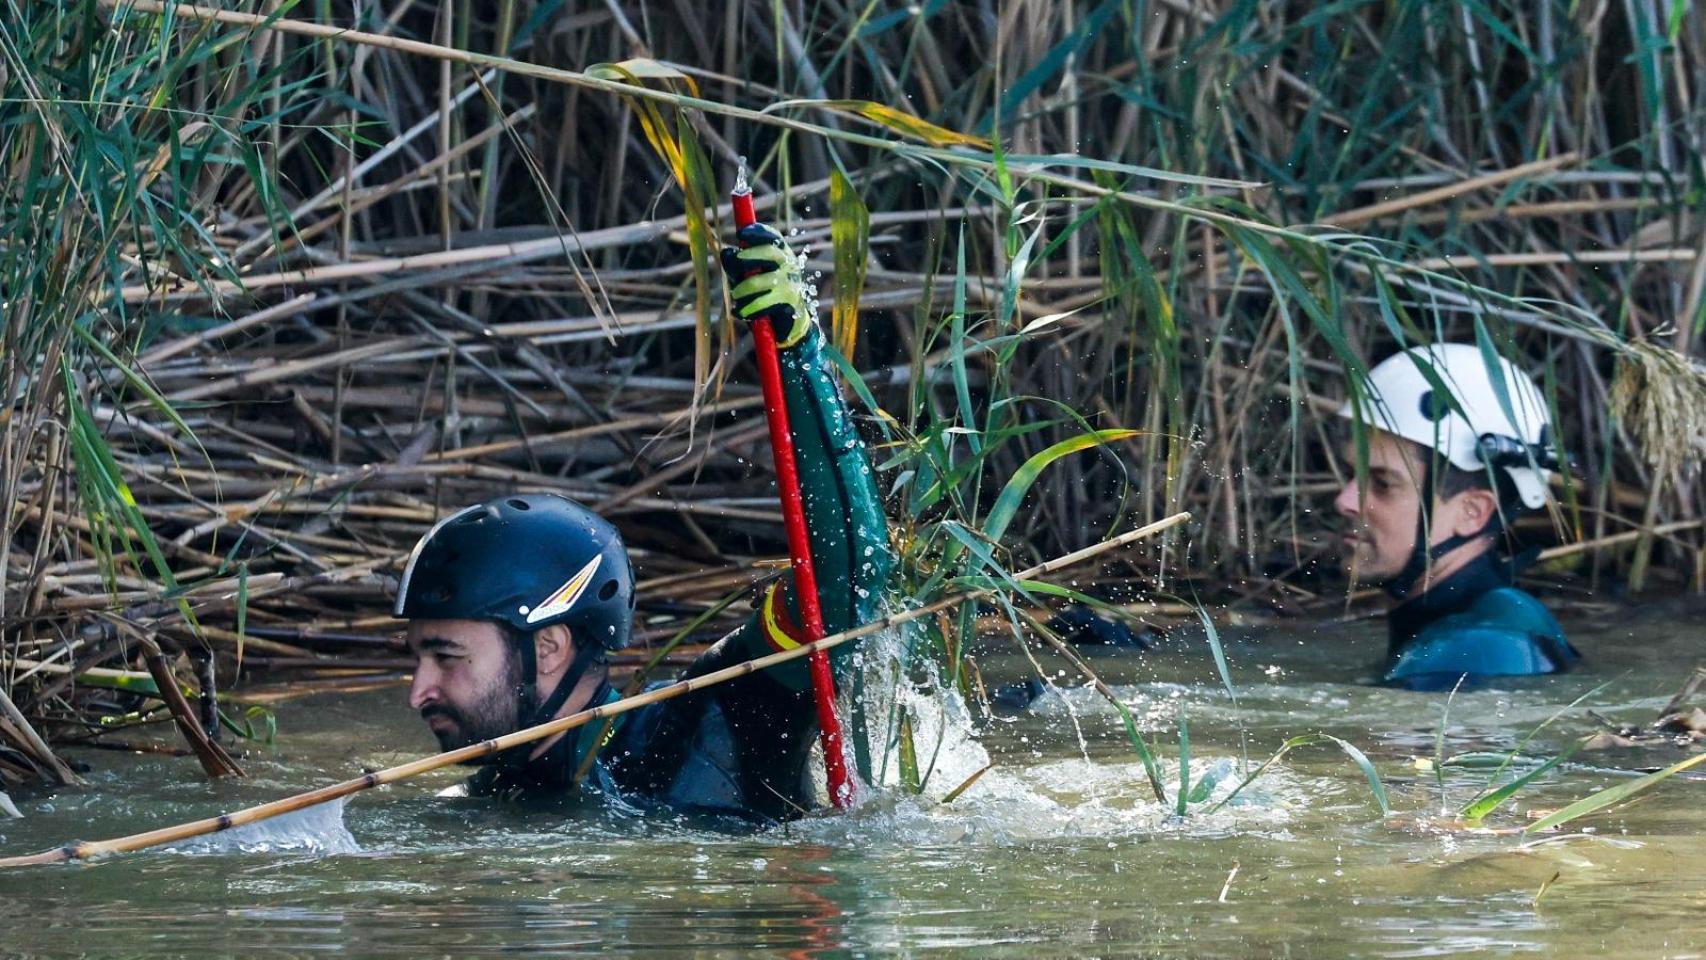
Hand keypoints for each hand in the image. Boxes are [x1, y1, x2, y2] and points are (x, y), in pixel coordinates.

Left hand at [720, 223, 812, 348]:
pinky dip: (747, 309)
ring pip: (758, 281)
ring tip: (736, 295)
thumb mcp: (751, 277)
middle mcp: (789, 266)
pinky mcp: (789, 304)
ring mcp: (790, 284)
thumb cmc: (765, 295)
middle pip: (768, 253)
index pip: (772, 237)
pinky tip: (740, 312)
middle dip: (747, 256)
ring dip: (741, 289)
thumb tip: (726, 253)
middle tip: (734, 261)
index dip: (757, 232)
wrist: (790, 323)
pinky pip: (761, 304)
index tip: (740, 234)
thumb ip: (739, 266)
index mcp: (782, 254)